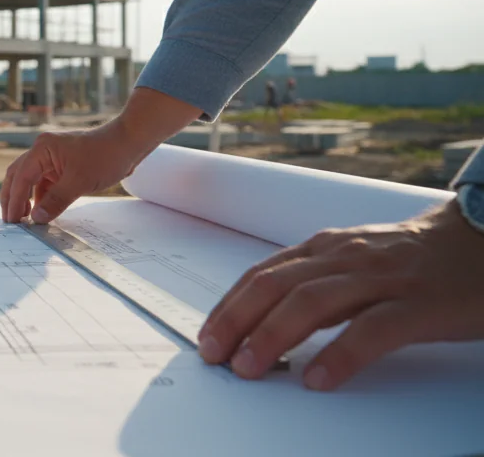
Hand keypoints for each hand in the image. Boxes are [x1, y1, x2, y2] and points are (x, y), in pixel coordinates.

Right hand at [0, 124, 142, 223]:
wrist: (129, 143)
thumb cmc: (106, 155)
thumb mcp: (79, 182)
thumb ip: (55, 201)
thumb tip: (37, 219)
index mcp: (42, 149)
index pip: (21, 177)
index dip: (14, 200)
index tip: (12, 221)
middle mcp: (42, 150)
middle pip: (18, 175)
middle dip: (12, 198)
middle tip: (10, 221)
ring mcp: (51, 157)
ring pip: (30, 180)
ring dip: (26, 199)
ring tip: (24, 219)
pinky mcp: (61, 165)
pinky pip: (44, 182)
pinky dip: (41, 197)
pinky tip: (41, 211)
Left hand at [197, 200, 483, 390]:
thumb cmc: (415, 258)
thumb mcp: (355, 261)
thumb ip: (316, 283)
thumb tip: (265, 317)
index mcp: (327, 248)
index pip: (263, 274)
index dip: (229, 306)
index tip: (206, 335)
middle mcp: (346, 258)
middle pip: (276, 286)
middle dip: (237, 321)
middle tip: (213, 354)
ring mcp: (383, 279)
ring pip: (313, 302)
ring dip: (273, 335)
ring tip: (249, 367)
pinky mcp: (420, 304)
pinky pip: (372, 330)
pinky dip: (340, 354)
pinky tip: (318, 378)